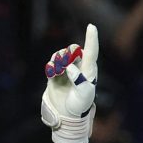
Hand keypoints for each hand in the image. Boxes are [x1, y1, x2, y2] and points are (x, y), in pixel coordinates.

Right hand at [41, 23, 98, 142]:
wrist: (68, 117)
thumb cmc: (80, 106)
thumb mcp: (84, 95)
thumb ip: (79, 80)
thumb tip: (70, 67)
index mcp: (89, 71)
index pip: (91, 52)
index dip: (91, 38)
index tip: (91, 26)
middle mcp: (78, 68)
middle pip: (74, 49)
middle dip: (69, 52)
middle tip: (66, 65)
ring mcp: (65, 71)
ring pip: (61, 55)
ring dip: (58, 59)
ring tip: (58, 70)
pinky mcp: (55, 76)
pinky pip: (51, 64)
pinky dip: (51, 66)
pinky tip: (53, 73)